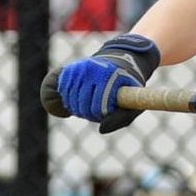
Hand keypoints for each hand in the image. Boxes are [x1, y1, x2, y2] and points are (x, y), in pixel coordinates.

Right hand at [40, 34, 159, 133]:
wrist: (120, 65)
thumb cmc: (127, 89)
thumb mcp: (133, 105)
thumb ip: (120, 119)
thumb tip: (101, 130)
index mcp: (108, 77)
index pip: (96, 107)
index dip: (98, 115)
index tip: (105, 110)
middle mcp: (92, 70)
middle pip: (82, 104)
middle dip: (87, 113)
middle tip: (95, 110)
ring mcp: (80, 68)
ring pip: (70, 98)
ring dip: (77, 107)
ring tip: (88, 104)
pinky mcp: (71, 68)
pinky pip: (63, 89)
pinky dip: (68, 98)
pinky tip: (78, 97)